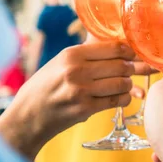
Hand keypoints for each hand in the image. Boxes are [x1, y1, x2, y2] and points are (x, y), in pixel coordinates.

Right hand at [0, 42, 135, 159]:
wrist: (28, 114)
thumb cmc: (46, 85)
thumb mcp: (61, 61)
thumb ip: (86, 54)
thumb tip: (119, 47)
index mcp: (72, 54)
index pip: (114, 48)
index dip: (130, 51)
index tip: (134, 54)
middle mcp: (77, 70)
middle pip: (121, 65)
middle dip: (131, 69)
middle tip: (131, 70)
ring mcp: (82, 91)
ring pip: (123, 83)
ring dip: (128, 85)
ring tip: (123, 84)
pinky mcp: (85, 109)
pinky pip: (117, 101)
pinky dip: (124, 99)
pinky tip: (120, 97)